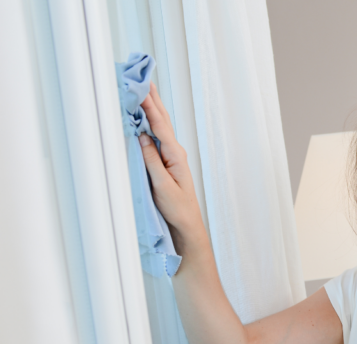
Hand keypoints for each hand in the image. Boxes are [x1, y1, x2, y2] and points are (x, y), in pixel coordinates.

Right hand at [137, 84, 204, 241]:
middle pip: (162, 120)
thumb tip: (142, 137)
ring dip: (152, 108)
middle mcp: (175, 152)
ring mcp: (171, 156)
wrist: (186, 224)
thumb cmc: (176, 208)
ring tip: (144, 89)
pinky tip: (144, 116)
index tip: (141, 87)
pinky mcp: (166, 162)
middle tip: (143, 77)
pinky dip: (150, 123)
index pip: (160, 125)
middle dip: (152, 99)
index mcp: (175, 155)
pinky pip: (156, 137)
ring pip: (160, 127)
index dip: (149, 105)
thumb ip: (152, 160)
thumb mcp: (161, 185)